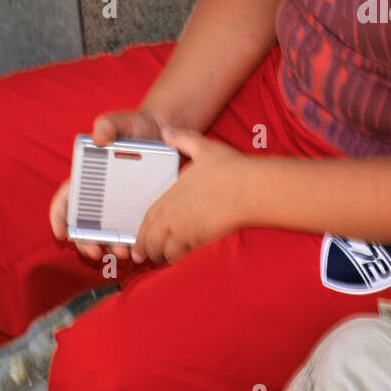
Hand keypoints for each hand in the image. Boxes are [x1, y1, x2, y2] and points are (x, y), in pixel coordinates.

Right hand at [48, 108, 169, 262]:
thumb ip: (109, 124)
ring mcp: (120, 206)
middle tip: (97, 252)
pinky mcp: (139, 211)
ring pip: (108, 234)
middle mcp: (101, 196)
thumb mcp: (123, 122)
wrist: (168, 133)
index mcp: (88, 178)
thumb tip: (99, 136)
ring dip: (111, 248)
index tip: (61, 233)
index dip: (59, 218)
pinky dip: (133, 244)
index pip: (66, 200)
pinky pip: (131, 232)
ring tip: (124, 253)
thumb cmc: (138, 128)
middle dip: (87, 244)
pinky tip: (141, 249)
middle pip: (85, 227)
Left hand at [128, 126, 252, 263]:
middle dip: (146, 247)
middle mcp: (172, 211)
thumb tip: (167, 132)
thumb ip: (183, 139)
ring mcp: (183, 226)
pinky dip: (175, 256)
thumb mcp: (205, 147)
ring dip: (160, 255)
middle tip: (145, 255)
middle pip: (150, 236)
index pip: (149, 215)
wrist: (249, 188)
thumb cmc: (231, 169)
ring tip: (162, 258)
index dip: (143, 229)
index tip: (141, 236)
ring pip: (161, 248)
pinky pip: (178, 252)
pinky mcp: (196, 237)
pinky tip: (179, 256)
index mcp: (172, 193)